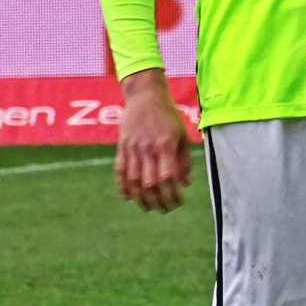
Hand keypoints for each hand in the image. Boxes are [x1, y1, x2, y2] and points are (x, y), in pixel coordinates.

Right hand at [115, 68, 190, 212]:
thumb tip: (185, 184)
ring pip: (134, 181)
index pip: (168, 178)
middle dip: (158, 201)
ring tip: (149, 207)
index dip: (172, 194)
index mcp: (166, 146)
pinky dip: (123, 187)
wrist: (145, 96)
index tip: (178, 202)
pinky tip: (129, 197)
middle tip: (165, 209)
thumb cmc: (168, 115)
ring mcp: (132, 149)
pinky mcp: (122, 147)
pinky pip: (120, 171)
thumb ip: (184, 160)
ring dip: (141, 198)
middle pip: (150, 184)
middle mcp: (148, 149)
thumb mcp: (182, 135)